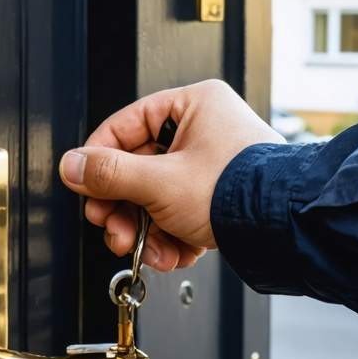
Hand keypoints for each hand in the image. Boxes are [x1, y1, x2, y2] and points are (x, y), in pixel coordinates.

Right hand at [58, 79, 282, 270]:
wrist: (285, 231)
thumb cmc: (241, 192)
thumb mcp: (161, 182)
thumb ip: (109, 174)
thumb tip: (72, 166)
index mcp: (194, 105)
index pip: (126, 125)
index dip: (99, 159)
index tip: (83, 184)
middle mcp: (205, 129)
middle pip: (139, 167)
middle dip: (124, 208)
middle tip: (112, 228)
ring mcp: (213, 164)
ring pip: (157, 196)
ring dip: (146, 230)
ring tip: (147, 249)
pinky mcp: (220, 195)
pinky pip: (180, 212)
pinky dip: (172, 237)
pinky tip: (174, 253)